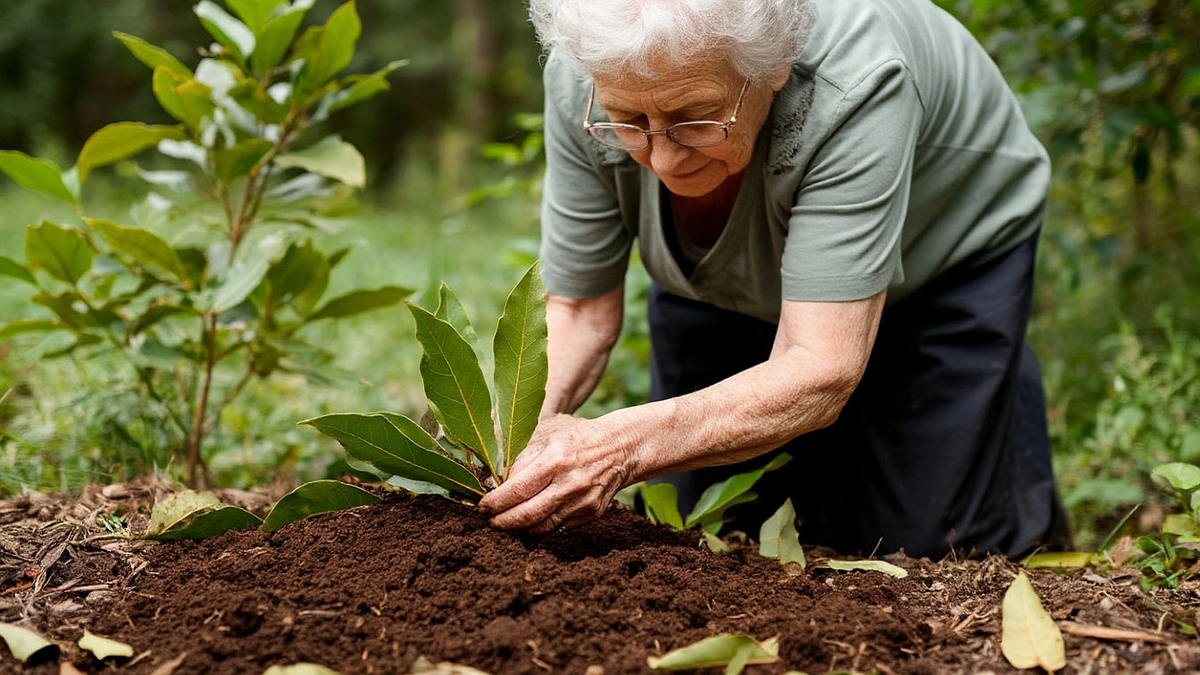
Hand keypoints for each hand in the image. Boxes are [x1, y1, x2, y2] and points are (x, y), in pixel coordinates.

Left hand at [478, 413, 633, 533]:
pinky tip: (528, 523)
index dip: (495, 502)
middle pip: (527, 514)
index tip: (482, 507)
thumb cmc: (575, 435)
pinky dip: (539, 528)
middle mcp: (570, 484)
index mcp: (555, 460)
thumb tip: (495, 481)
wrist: (619, 447)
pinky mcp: (591, 513)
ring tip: (506, 524)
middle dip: (503, 522)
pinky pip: (558, 527)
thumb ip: (520, 456)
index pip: (517, 490)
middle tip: (490, 522)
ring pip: (542, 527)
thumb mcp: (545, 432)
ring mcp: (582, 501)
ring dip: (519, 529)